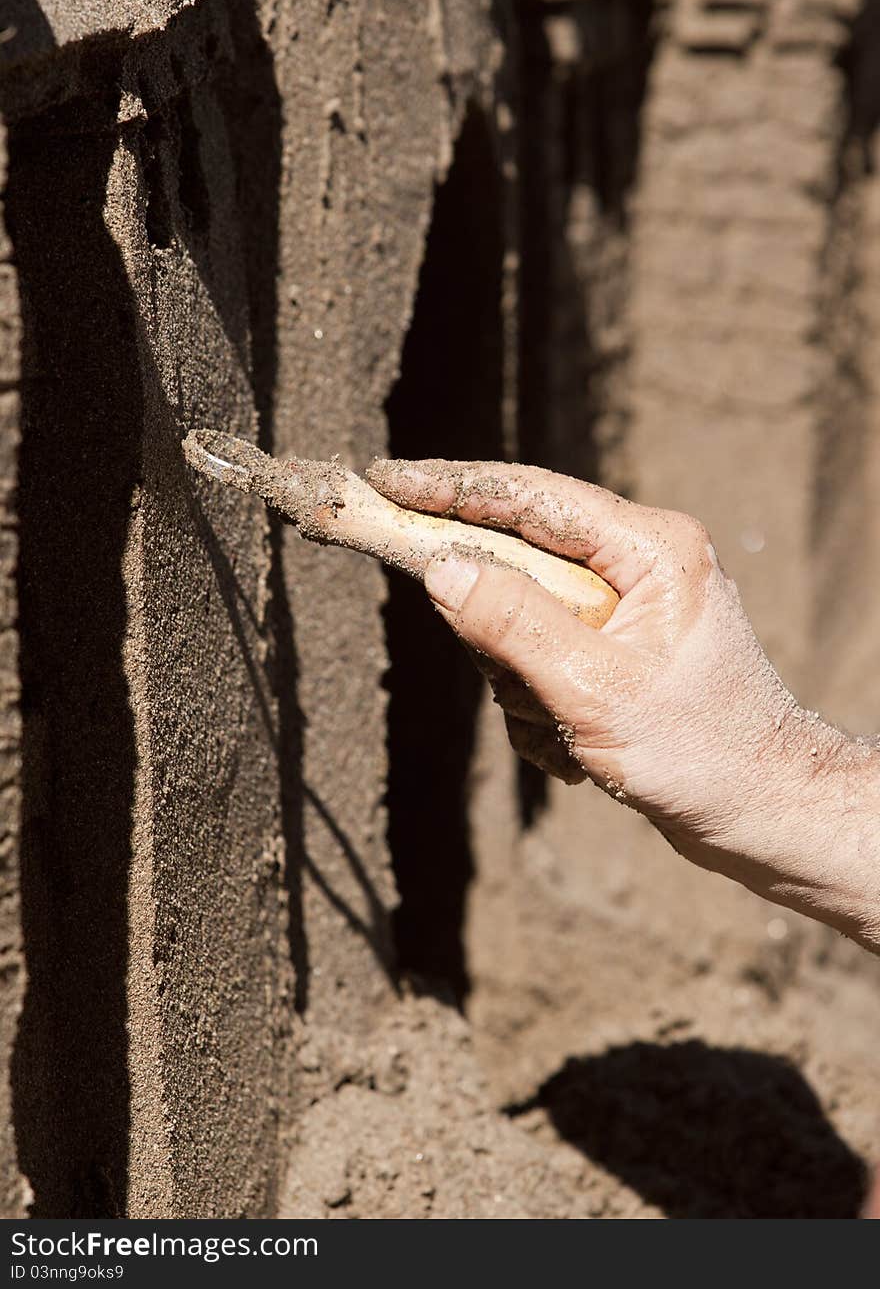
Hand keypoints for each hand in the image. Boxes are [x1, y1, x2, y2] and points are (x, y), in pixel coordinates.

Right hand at [367, 458, 879, 950]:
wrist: (762, 815)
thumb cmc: (701, 753)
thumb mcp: (595, 691)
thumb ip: (514, 625)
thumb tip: (441, 569)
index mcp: (650, 548)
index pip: (530, 498)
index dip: (449, 488)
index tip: (382, 481)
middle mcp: (638, 564)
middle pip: (516, 563)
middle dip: (501, 638)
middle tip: (532, 692)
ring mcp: (625, 608)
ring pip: (518, 622)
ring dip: (523, 687)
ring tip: (570, 736)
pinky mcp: (613, 649)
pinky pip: (537, 660)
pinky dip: (539, 710)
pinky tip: (579, 750)